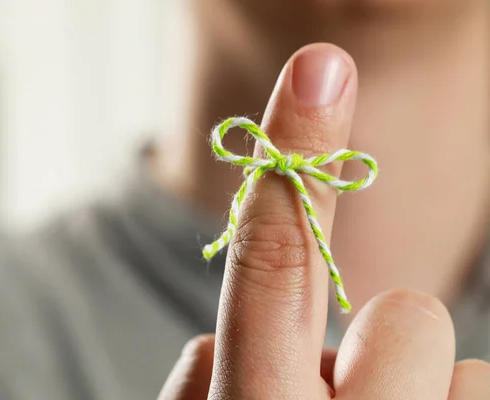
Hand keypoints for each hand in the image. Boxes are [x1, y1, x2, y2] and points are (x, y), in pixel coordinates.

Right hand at [157, 43, 489, 398]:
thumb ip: (211, 373)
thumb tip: (212, 342)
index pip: (271, 267)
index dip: (292, 160)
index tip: (317, 71)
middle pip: (406, 312)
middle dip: (374, 336)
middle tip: (339, 387)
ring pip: (446, 352)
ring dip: (404, 382)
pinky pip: (476, 388)